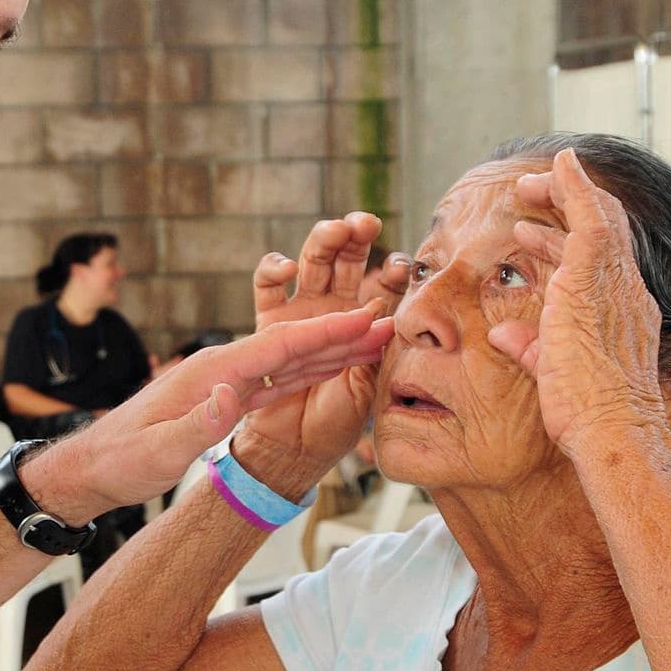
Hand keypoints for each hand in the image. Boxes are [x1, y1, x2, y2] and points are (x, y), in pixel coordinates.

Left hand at [22, 306, 393, 522]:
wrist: (93, 466)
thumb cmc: (120, 462)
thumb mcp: (155, 453)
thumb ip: (196, 426)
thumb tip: (229, 396)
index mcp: (211, 372)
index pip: (278, 346)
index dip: (326, 332)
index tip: (367, 317)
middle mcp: (221, 368)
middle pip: (292, 345)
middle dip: (341, 332)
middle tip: (389, 321)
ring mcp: (224, 380)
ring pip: (289, 361)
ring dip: (332, 350)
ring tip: (374, 340)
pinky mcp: (225, 397)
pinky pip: (276, 380)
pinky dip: (308, 372)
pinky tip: (332, 369)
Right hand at [233, 213, 404, 493]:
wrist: (294, 446)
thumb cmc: (335, 420)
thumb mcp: (366, 386)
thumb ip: (375, 352)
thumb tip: (389, 318)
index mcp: (365, 320)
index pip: (383, 283)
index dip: (392, 270)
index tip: (402, 266)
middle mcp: (334, 307)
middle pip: (347, 259)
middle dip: (357, 235)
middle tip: (366, 223)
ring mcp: (301, 308)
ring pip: (312, 260)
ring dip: (323, 240)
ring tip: (335, 231)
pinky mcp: (268, 318)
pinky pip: (267, 285)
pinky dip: (273, 268)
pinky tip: (285, 268)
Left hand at [485, 148, 668, 454]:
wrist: (610, 427)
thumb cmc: (585, 414)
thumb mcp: (551, 370)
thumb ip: (528, 346)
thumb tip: (502, 334)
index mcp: (621, 313)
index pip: (599, 262)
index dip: (568, 239)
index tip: (536, 232)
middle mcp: (626, 290)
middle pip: (603, 230)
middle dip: (567, 205)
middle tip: (530, 194)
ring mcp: (614, 281)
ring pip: (596, 216)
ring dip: (561, 192)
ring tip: (526, 185)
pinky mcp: (593, 275)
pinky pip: (589, 215)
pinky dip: (575, 186)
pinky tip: (560, 164)